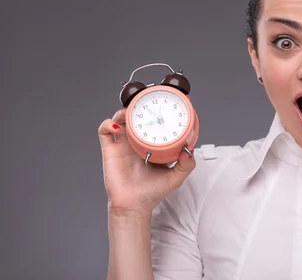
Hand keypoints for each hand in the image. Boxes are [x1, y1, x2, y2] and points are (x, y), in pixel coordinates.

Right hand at [97, 96, 196, 217]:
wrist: (134, 206)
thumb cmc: (153, 192)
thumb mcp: (176, 177)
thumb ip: (186, 165)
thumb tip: (189, 150)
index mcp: (152, 143)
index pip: (154, 122)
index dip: (157, 111)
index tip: (164, 102)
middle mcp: (137, 141)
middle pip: (136, 116)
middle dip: (139, 106)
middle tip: (145, 102)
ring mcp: (122, 144)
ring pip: (119, 119)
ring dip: (123, 111)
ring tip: (129, 112)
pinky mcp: (110, 150)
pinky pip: (104, 131)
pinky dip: (108, 124)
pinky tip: (117, 127)